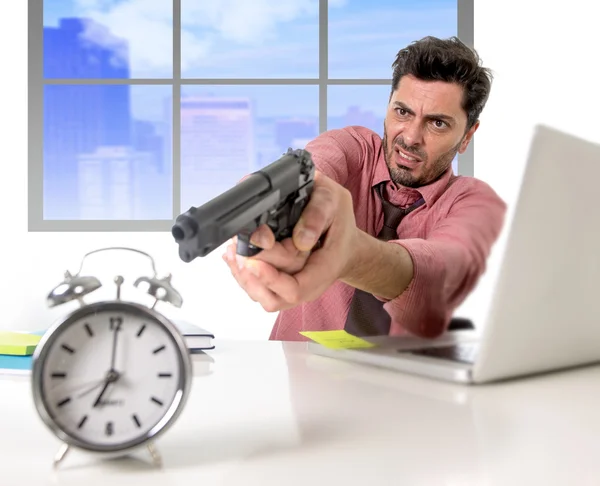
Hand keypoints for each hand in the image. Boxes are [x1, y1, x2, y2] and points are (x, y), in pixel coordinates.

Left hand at [222, 171, 357, 311]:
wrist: (344, 240)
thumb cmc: (338, 220)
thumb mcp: (334, 201)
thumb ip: (318, 213)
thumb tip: (301, 238)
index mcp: (324, 269)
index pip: (295, 289)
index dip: (270, 279)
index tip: (252, 259)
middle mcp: (307, 284)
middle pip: (272, 292)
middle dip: (250, 269)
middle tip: (237, 243)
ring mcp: (292, 286)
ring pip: (261, 295)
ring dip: (242, 275)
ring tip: (232, 251)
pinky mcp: (279, 283)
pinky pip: (257, 288)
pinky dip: (241, 273)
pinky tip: (233, 256)